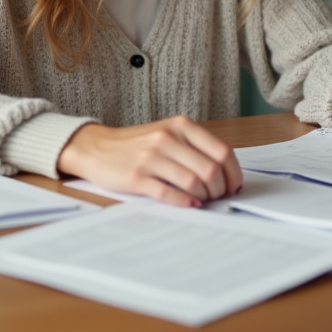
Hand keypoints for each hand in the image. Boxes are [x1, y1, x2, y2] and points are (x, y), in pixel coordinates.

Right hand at [56, 116, 242, 207]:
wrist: (97, 147)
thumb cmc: (138, 144)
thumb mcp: (169, 134)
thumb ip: (195, 148)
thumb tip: (226, 174)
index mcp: (181, 126)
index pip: (222, 152)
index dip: (233, 173)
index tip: (234, 186)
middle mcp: (167, 139)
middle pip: (210, 170)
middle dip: (220, 190)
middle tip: (218, 197)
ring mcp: (151, 157)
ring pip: (193, 182)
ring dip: (204, 197)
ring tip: (202, 200)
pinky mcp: (136, 177)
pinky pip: (168, 194)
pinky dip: (184, 202)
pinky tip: (190, 204)